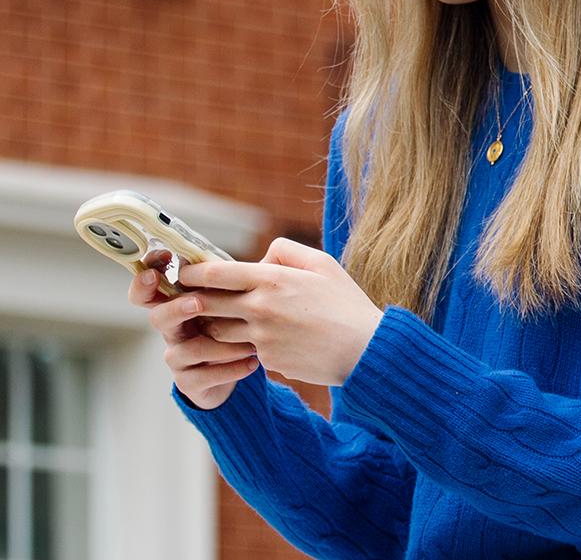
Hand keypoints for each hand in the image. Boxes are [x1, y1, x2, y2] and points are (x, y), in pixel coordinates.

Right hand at [128, 269, 258, 410]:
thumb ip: (227, 280)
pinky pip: (203, 377)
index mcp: (180, 304)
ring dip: (220, 345)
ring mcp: (179, 358)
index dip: (144, 282)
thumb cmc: (236, 322)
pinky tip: (252, 363)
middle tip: (197, 303)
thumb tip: (239, 259)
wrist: (238, 368)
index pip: (149, 291)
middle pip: (158, 318)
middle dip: (176, 309)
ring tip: (250, 343)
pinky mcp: (189, 382)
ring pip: (186, 350)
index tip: (154, 271)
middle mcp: (173, 330)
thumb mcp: (232, 298)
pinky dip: (230, 369)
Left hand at [175, 237, 384, 387]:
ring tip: (221, 318)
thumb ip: (286, 252)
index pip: (215, 274)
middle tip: (188, 297)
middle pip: (206, 305)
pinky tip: (257, 339)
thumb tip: (260, 259)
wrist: (363, 349)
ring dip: (215, 325)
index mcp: (272, 279)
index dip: (192, 273)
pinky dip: (243, 344)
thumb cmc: (345, 302)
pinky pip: (243, 350)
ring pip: (218, 332)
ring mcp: (261, 338)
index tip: (185, 272)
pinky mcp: (267, 360)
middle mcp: (260, 308)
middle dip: (192, 301)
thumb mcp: (322, 263)